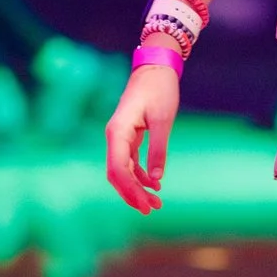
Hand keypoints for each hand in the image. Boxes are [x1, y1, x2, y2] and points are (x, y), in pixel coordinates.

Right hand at [103, 56, 178, 212]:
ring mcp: (119, 136)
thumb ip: (157, 149)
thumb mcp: (163, 119)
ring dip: (136, 187)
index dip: (130, 190)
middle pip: (117, 174)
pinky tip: (154, 184)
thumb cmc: (159, 89)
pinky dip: (140, 174)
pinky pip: (129, 161)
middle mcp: (114, 136)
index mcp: (118, 131)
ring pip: (123, 170)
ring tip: (155, 202)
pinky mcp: (128, 135)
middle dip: (132, 194)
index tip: (145, 205)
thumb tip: (156, 179)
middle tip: (151, 209)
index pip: (118, 169)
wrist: (156, 67)